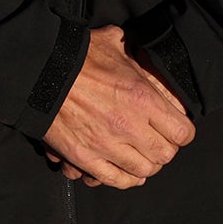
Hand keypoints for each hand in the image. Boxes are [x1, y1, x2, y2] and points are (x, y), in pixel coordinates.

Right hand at [40, 26, 194, 187]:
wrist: (40, 73)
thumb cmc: (78, 56)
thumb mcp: (116, 43)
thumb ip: (137, 55)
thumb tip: (146, 55)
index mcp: (143, 98)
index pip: (182, 132)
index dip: (182, 131)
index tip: (176, 128)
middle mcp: (130, 126)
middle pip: (165, 154)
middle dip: (165, 148)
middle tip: (158, 141)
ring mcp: (107, 146)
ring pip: (143, 171)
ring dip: (146, 165)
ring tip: (142, 156)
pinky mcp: (85, 159)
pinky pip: (116, 180)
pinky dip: (125, 179)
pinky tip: (127, 172)